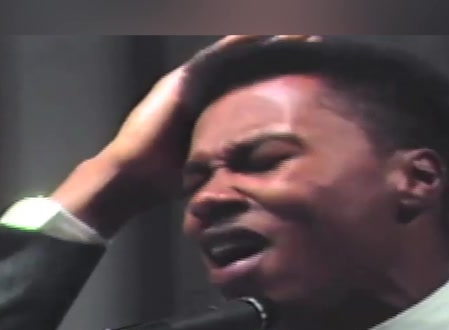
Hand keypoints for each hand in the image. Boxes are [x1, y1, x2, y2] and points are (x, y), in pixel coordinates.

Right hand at [52, 35, 320, 236]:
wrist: (134, 179)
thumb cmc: (171, 179)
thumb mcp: (218, 166)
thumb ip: (241, 161)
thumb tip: (274, 175)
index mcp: (218, 105)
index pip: (256, 79)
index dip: (283, 69)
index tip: (314, 64)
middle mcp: (208, 87)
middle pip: (251, 61)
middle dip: (281, 48)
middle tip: (315, 38)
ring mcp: (194, 80)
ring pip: (237, 53)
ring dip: (266, 40)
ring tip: (297, 31)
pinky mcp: (184, 80)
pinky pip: (216, 57)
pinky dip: (239, 44)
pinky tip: (261, 35)